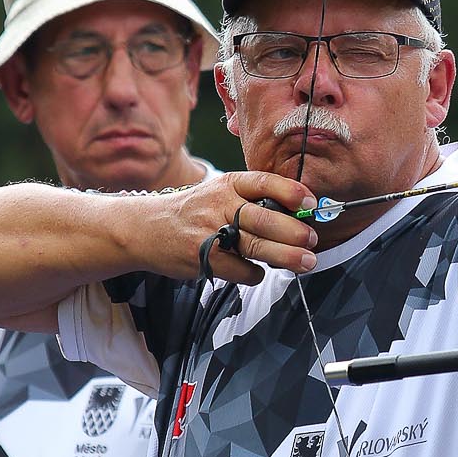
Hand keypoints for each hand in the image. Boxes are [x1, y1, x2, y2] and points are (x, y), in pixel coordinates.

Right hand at [159, 171, 321, 283]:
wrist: (145, 229)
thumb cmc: (193, 212)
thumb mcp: (219, 194)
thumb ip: (253, 202)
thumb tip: (299, 216)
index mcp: (228, 184)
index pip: (264, 182)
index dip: (291, 193)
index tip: (311, 203)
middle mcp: (219, 205)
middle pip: (265, 218)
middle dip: (294, 231)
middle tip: (312, 239)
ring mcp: (210, 232)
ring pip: (256, 246)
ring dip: (286, 256)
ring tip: (306, 261)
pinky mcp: (204, 258)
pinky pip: (242, 270)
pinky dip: (255, 274)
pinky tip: (256, 271)